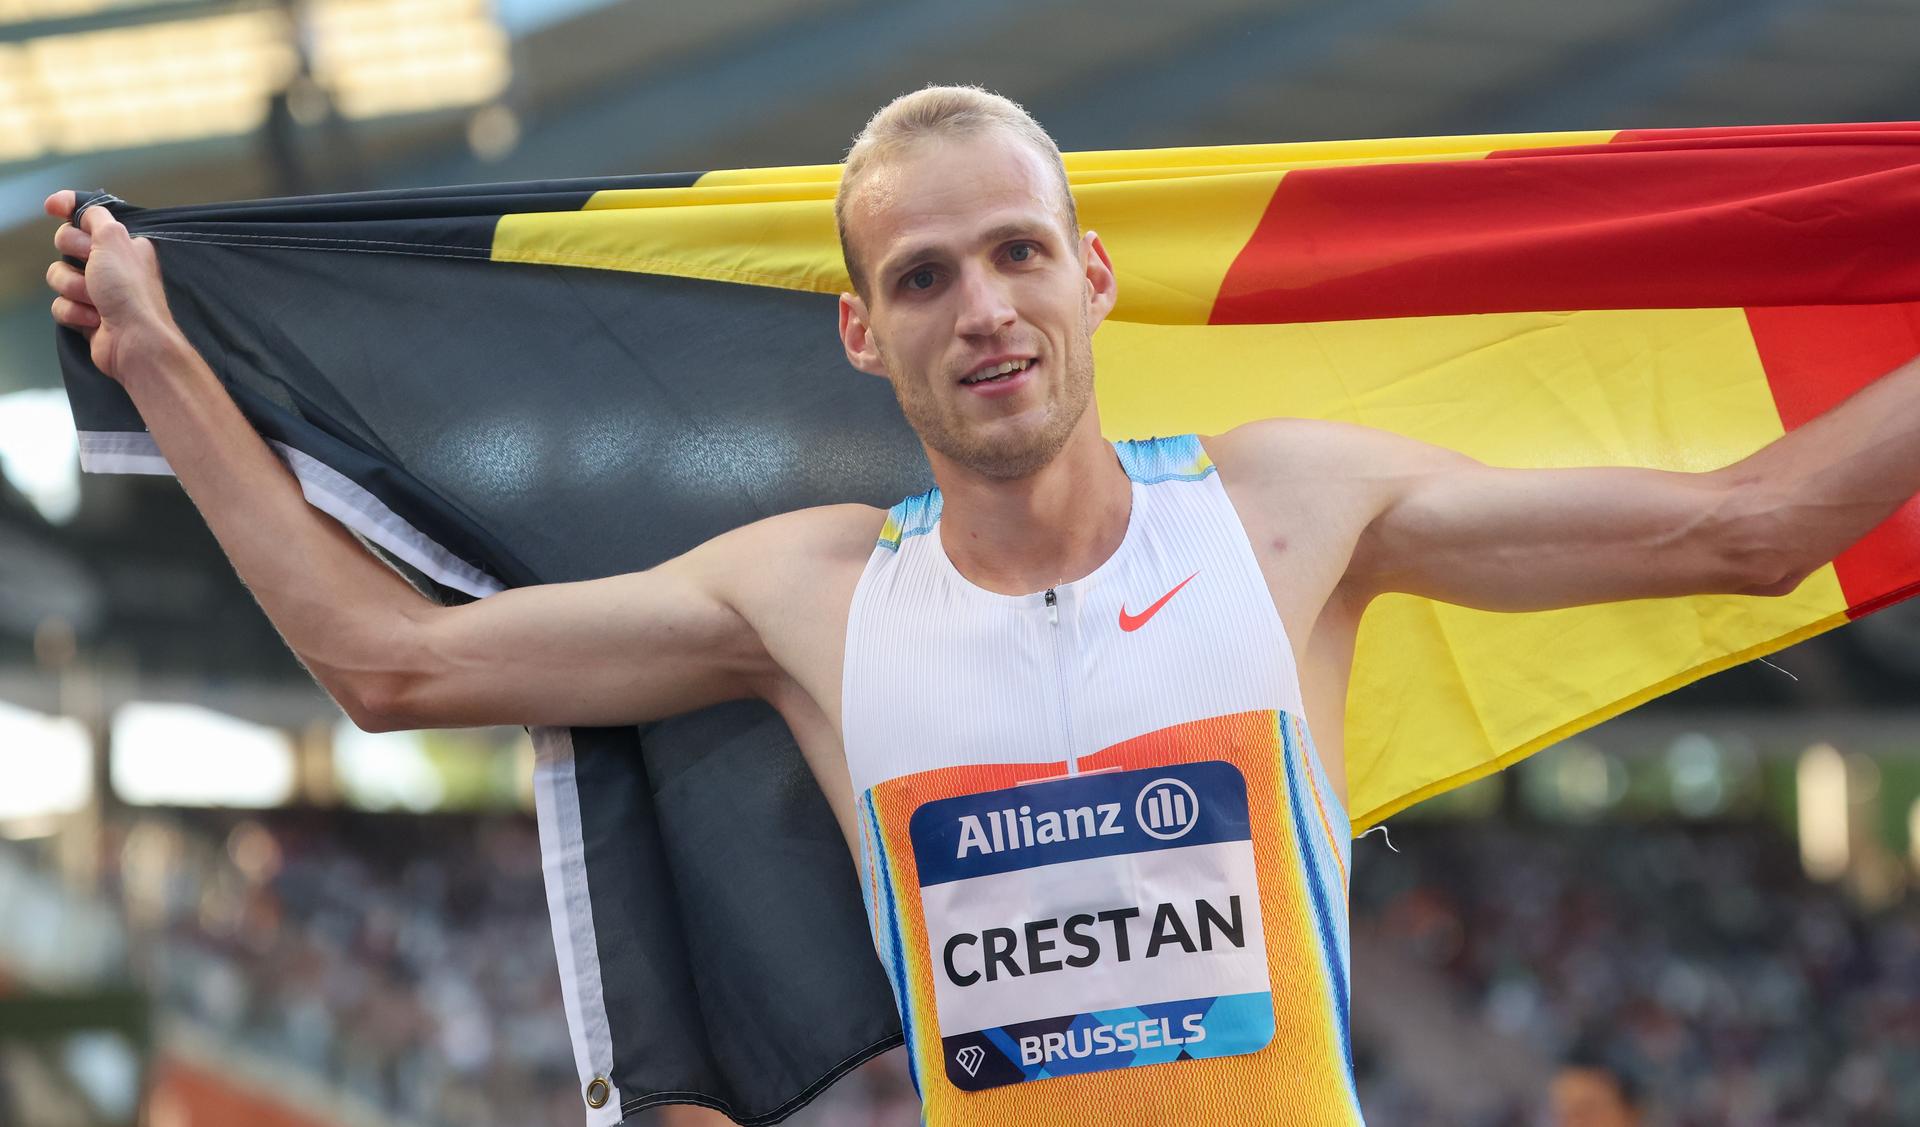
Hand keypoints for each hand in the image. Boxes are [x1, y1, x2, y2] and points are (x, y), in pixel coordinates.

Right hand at [44, 190, 179, 382]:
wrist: (135, 341)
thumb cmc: (128, 289)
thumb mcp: (115, 239)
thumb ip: (98, 218)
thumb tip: (83, 209)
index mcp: (123, 244)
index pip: (89, 217)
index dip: (68, 208)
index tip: (52, 207)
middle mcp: (111, 265)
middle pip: (66, 244)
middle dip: (73, 256)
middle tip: (91, 267)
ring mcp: (97, 291)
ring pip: (59, 275)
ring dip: (73, 288)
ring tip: (95, 301)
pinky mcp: (85, 316)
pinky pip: (60, 304)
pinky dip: (73, 312)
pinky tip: (93, 321)